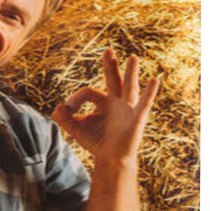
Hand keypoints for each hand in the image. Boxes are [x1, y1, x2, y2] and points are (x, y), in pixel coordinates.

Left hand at [51, 48, 158, 162]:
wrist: (110, 160)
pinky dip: (149, 93)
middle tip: (107, 50)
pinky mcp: (137, 118)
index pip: (88, 91)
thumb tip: (56, 109)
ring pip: (129, 87)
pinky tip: (154, 81)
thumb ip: (64, 118)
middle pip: (113, 79)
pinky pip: (144, 104)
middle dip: (110, 66)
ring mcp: (128, 109)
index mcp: (103, 101)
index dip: (75, 99)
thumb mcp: (76, 129)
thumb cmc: (96, 142)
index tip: (66, 110)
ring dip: (130, 73)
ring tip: (132, 58)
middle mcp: (117, 102)